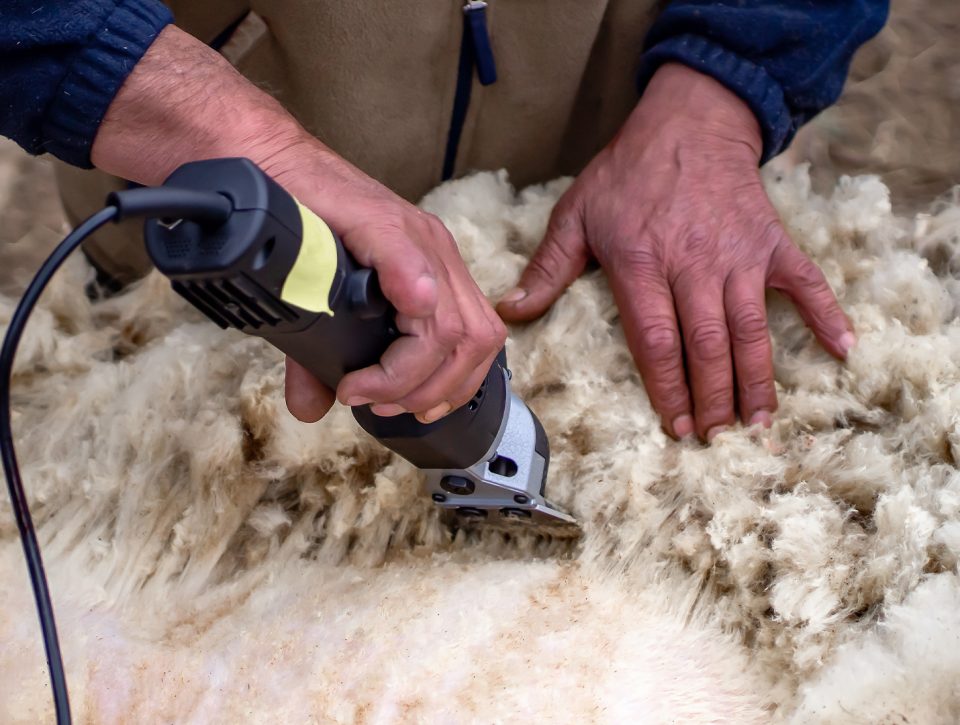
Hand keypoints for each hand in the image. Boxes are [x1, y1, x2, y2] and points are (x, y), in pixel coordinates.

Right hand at [92, 26, 504, 424]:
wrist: (260, 167)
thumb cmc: (294, 228)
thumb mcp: (317, 307)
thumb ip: (321, 360)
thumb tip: (312, 410)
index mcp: (435, 269)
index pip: (478, 340)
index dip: (454, 387)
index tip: (410, 410)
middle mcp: (437, 253)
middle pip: (476, 341)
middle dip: (436, 391)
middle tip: (386, 407)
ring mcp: (415, 237)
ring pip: (453, 327)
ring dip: (413, 376)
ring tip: (365, 390)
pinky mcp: (382, 224)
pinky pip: (418, 280)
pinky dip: (405, 332)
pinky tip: (370, 361)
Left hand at [497, 63, 854, 440]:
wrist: (688, 122)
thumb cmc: (626, 173)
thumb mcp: (575, 214)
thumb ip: (547, 268)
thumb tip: (512, 312)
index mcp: (642, 264)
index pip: (657, 341)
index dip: (668, 389)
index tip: (675, 427)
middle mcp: (694, 265)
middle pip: (707, 346)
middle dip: (712, 398)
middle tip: (715, 438)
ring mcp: (739, 255)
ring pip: (752, 329)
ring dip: (757, 380)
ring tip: (758, 423)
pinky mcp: (771, 242)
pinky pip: (806, 282)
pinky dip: (826, 314)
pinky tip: (843, 349)